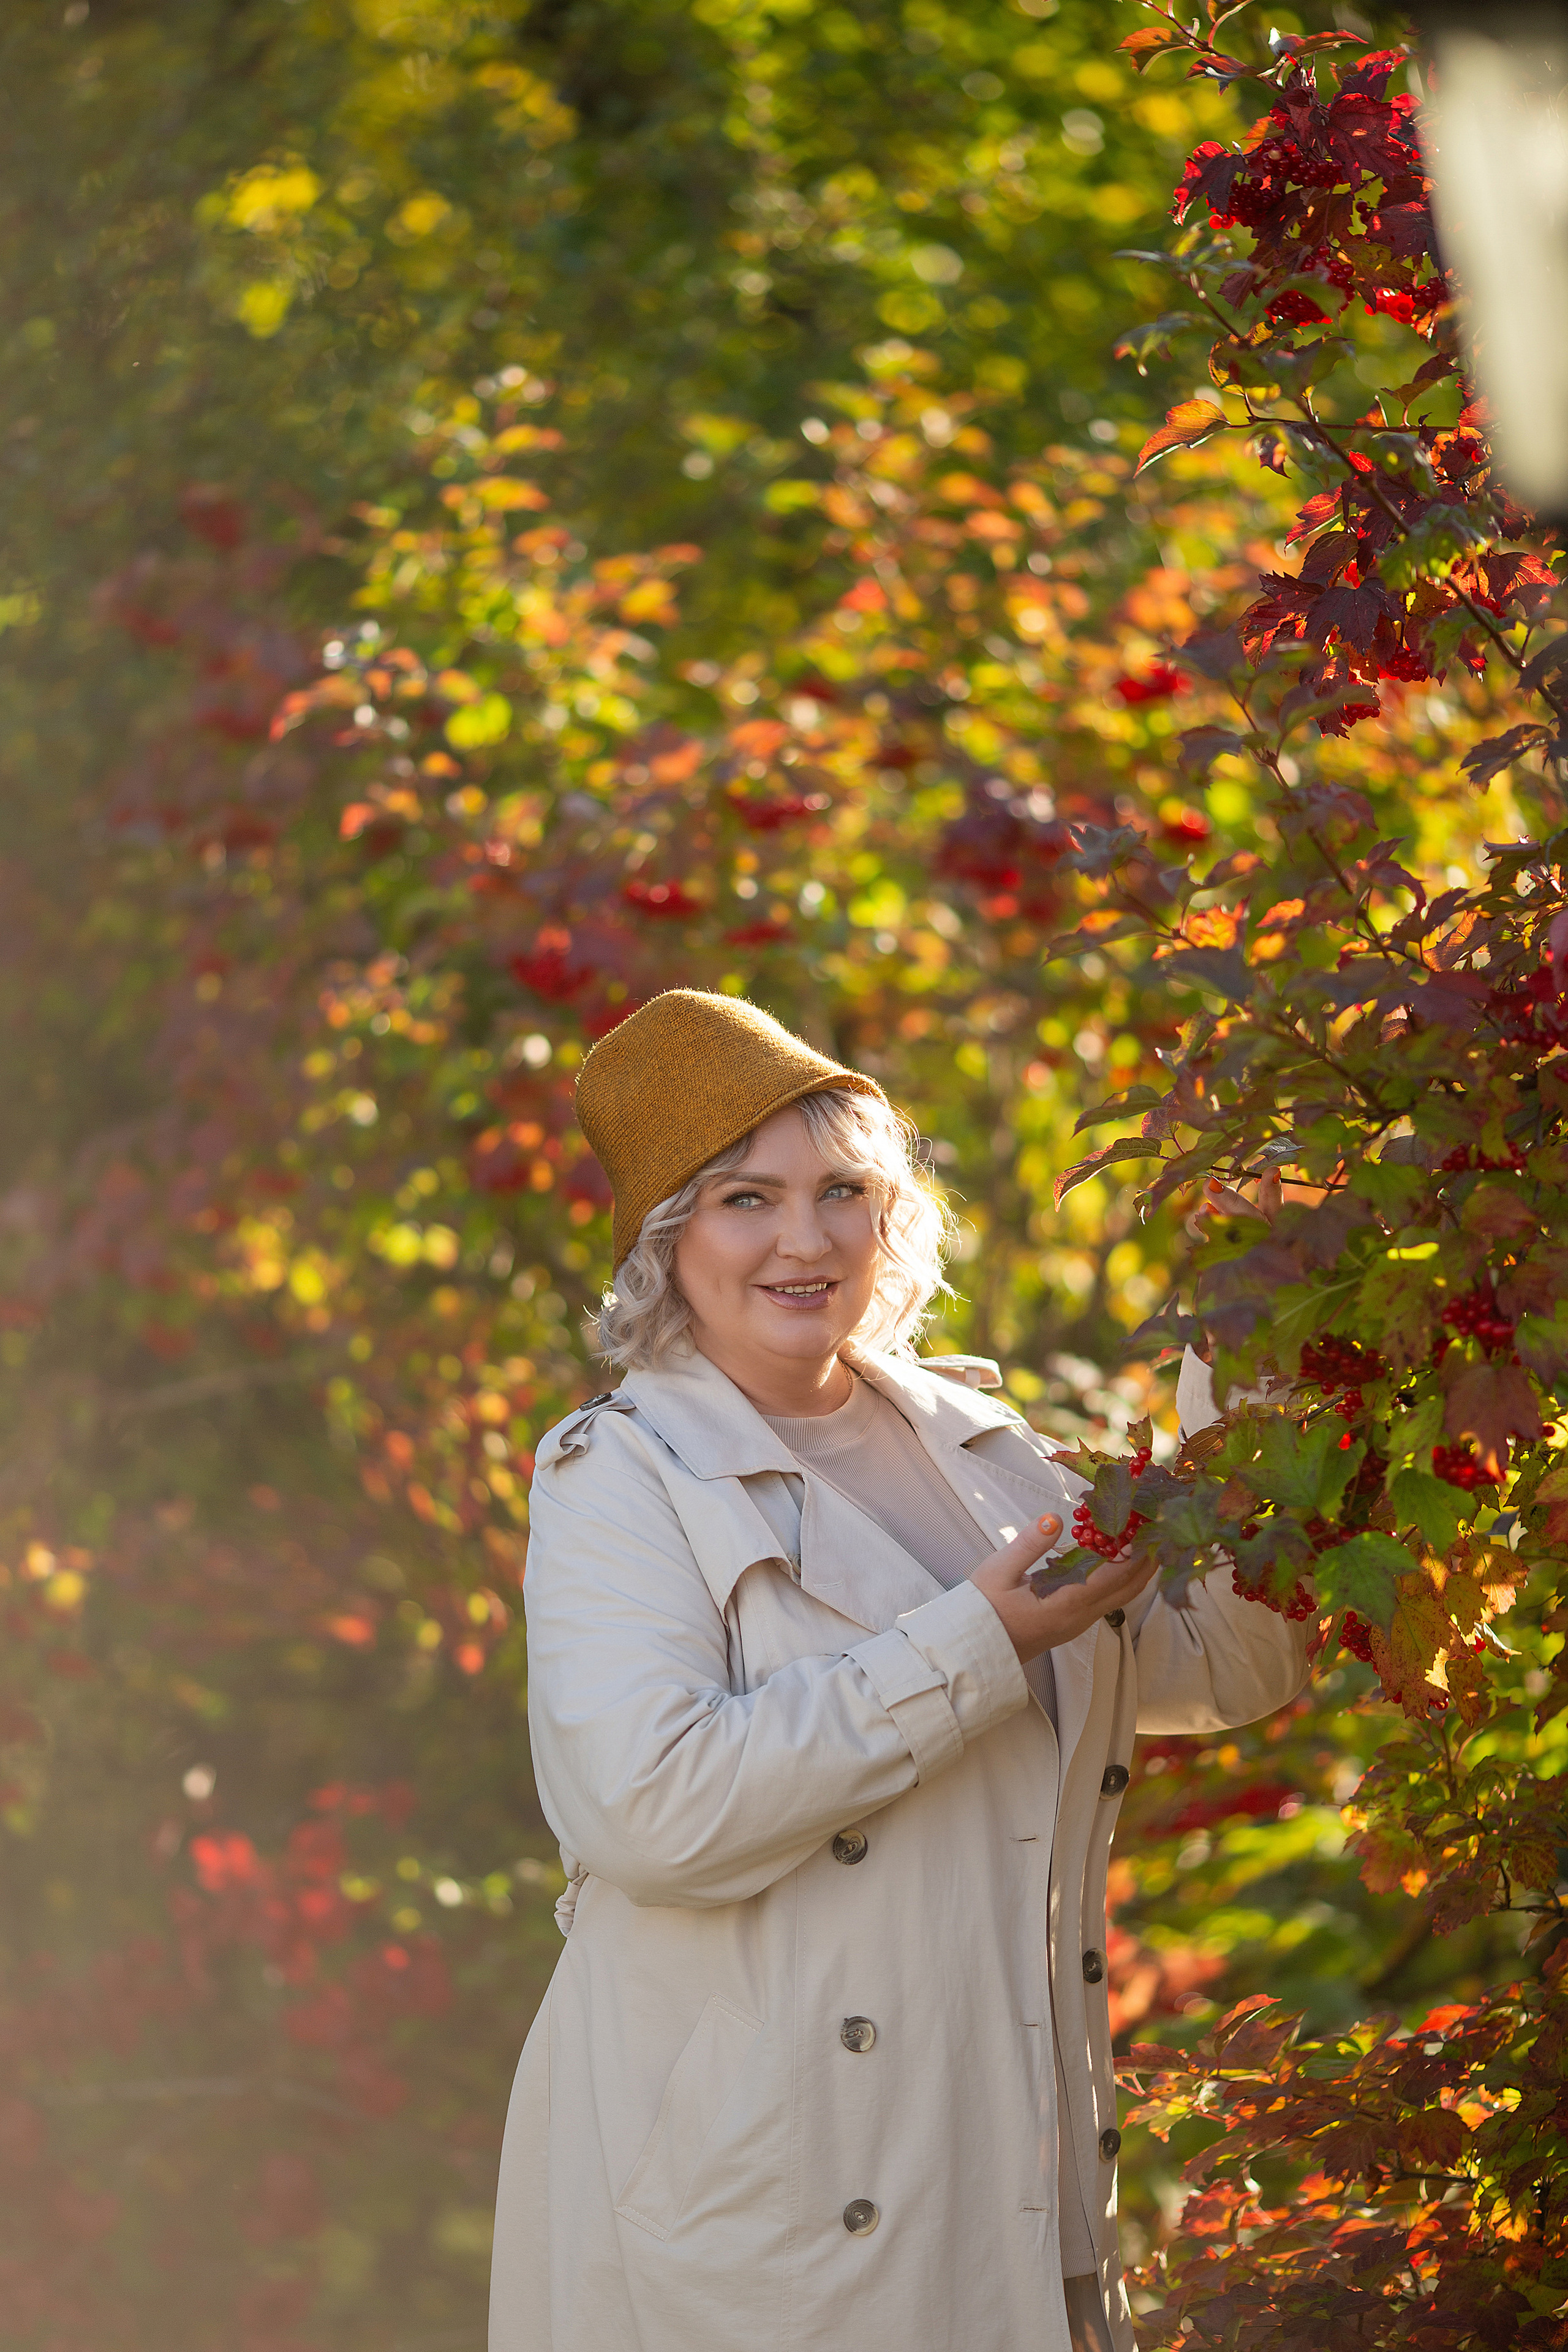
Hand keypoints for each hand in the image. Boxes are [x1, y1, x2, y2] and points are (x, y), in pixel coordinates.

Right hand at [971, 1516, 1156, 1664]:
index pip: (1115, 1575)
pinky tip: (1110, 1557)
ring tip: (1139, 1538)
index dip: (1135, 1550)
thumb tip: (1054, 1518)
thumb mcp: (998, 1571)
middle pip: (1128, 1589)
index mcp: (1066, 1603)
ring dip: (1134, 1570)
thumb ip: (1028, 1544)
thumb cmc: (982, 1611)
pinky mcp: (1072, 1624)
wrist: (973, 1650)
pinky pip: (1106, 1600)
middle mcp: (1080, 1617)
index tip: (1147, 1524)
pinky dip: (1118, 1578)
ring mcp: (1077, 1623)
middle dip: (1147, 1560)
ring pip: (1120, 1597)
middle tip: (1156, 1529)